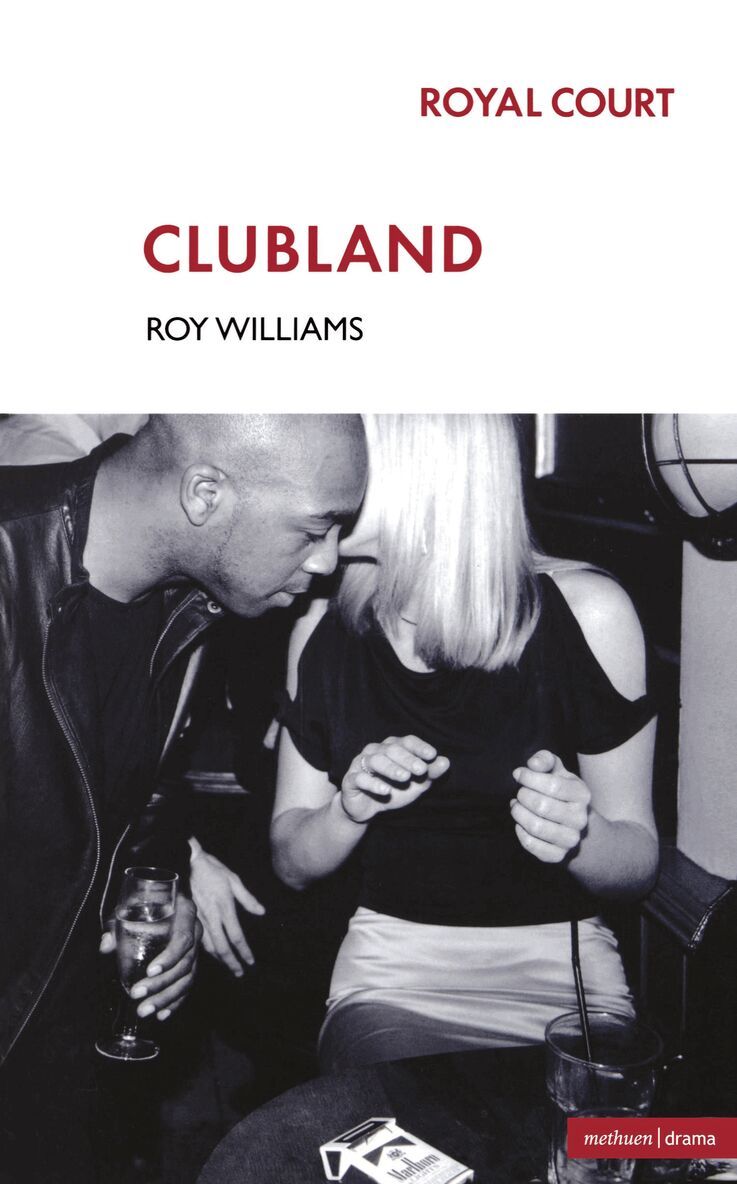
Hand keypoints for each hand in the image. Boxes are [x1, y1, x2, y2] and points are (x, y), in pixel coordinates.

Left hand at [100, 895, 201, 1020]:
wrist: (161, 899)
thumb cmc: (144, 901)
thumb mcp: (129, 907)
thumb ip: (117, 924)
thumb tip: (105, 945)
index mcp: (185, 913)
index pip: (183, 938)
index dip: (169, 957)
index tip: (149, 971)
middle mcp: (195, 931)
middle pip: (185, 964)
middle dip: (161, 984)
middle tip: (137, 995)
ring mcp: (195, 949)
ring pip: (187, 979)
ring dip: (166, 998)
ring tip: (144, 1011)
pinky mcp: (192, 963)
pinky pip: (188, 985)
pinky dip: (175, 1002)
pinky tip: (162, 1015)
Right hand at [190, 849, 264, 976]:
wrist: (185, 862)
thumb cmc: (212, 869)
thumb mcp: (234, 879)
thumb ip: (247, 898)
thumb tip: (261, 912)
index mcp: (224, 907)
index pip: (236, 936)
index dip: (244, 951)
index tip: (251, 962)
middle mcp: (211, 917)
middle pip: (222, 947)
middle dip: (231, 963)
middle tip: (240, 973)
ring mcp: (199, 918)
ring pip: (209, 946)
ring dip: (220, 960)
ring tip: (229, 967)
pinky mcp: (191, 917)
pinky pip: (200, 939)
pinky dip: (208, 950)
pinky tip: (212, 954)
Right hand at [340, 735, 449, 823]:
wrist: (367, 809)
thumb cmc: (393, 791)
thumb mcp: (415, 785)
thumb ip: (430, 773)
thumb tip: (446, 761)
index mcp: (392, 747)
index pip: (407, 741)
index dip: (419, 747)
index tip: (432, 755)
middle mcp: (375, 751)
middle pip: (392, 749)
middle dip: (408, 759)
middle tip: (421, 770)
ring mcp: (361, 764)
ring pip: (376, 761)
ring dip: (392, 768)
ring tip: (405, 778)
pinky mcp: (350, 779)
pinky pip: (360, 778)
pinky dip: (373, 784)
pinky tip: (385, 790)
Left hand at [510, 749, 590, 863]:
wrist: (573, 825)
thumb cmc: (561, 792)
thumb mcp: (557, 771)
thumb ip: (545, 760)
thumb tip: (532, 764)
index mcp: (582, 794)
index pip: (553, 785)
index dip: (529, 778)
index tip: (519, 775)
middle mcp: (580, 818)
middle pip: (542, 806)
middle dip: (523, 796)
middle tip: (520, 793)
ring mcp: (570, 839)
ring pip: (536, 827)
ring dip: (518, 813)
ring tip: (516, 806)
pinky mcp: (558, 855)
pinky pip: (532, 844)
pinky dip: (520, 832)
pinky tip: (520, 823)